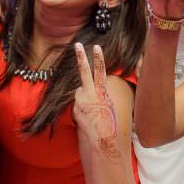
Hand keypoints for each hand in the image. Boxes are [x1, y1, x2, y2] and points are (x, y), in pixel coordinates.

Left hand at [73, 43, 120, 161]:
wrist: (102, 139)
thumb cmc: (108, 124)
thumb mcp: (107, 105)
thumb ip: (98, 94)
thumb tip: (83, 89)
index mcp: (103, 92)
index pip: (101, 72)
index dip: (99, 59)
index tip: (97, 47)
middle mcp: (91, 94)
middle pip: (85, 72)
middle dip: (81, 57)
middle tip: (77, 44)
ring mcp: (81, 100)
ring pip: (79, 94)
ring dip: (83, 101)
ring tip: (91, 113)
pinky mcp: (75, 108)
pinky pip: (76, 105)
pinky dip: (80, 110)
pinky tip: (86, 118)